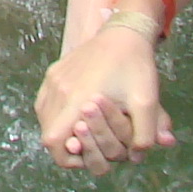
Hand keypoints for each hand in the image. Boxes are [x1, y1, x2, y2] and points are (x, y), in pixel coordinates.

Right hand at [34, 25, 169, 174]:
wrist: (124, 33)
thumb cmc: (136, 67)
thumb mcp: (147, 102)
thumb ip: (146, 134)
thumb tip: (139, 158)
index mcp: (79, 99)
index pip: (54, 141)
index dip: (66, 157)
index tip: (86, 156)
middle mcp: (59, 90)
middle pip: (48, 133)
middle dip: (66, 146)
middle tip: (89, 145)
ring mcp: (53, 80)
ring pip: (44, 118)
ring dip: (60, 130)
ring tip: (84, 130)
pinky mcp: (53, 72)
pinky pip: (45, 103)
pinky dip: (56, 115)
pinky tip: (76, 113)